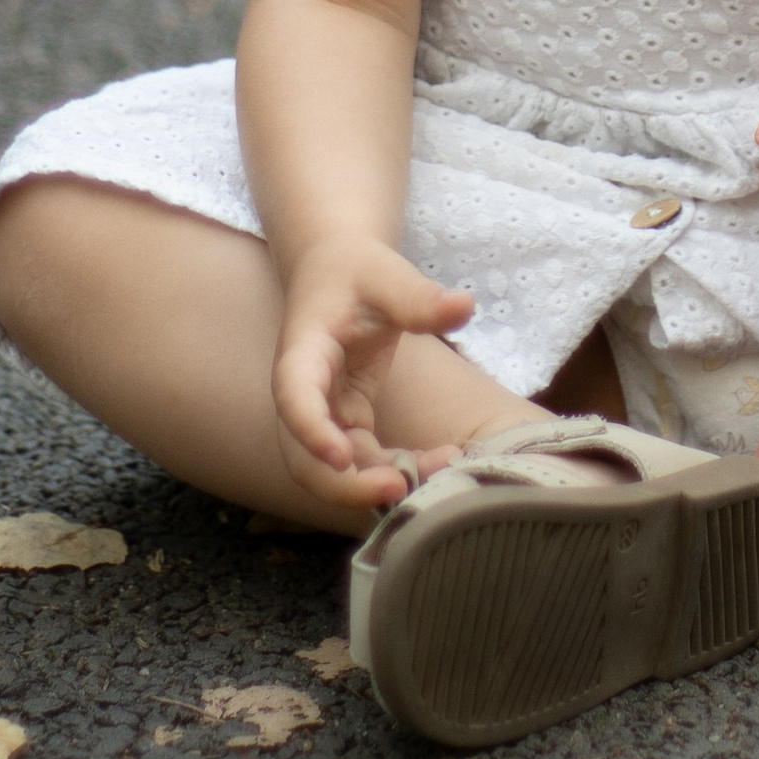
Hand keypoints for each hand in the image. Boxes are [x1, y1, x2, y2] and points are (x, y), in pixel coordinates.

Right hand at [270, 239, 475, 506]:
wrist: (341, 271)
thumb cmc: (358, 271)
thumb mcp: (388, 275)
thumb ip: (420, 298)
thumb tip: (464, 306)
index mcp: (303, 351)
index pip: (294, 397)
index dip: (311, 430)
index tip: (342, 456)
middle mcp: (304, 393)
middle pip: (303, 457)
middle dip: (345, 484)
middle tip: (398, 487)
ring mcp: (324, 413)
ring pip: (335, 470)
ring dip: (378, 483)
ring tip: (440, 469)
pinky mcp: (347, 421)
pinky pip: (363, 460)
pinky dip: (396, 468)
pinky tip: (439, 461)